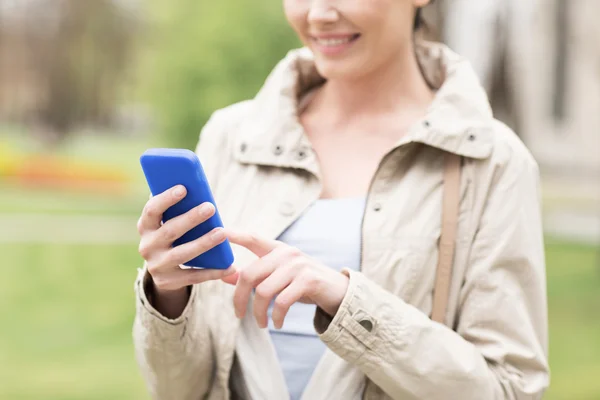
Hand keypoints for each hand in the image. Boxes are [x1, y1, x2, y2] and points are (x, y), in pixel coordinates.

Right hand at [137, 185, 235, 296]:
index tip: (184, 188)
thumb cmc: (173, 235)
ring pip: (182, 254)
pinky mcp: (168, 282)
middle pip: (170, 231)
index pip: (151, 210)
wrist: (163, 270)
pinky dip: (214, 272)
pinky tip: (231, 266)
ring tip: (222, 233)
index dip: (166, 199)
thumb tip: (198, 187)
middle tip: (211, 207)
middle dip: (191, 218)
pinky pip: (194, 276)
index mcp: (145, 227)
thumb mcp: (168, 222)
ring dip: (203, 243)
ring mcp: (157, 265)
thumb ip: (177, 208)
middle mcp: (147, 246)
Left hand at [223, 230, 349, 328]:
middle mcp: (286, 253)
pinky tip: (277, 323)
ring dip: (258, 313)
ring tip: (261, 323)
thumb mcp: (278, 277)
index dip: (234, 235)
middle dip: (239, 298)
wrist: (337, 291)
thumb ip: (253, 276)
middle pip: (250, 273)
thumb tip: (224, 276)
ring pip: (264, 291)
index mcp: (277, 249)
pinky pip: (282, 302)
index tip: (218, 231)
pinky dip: (276, 317)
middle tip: (238, 314)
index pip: (252, 238)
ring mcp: (298, 265)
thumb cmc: (303, 284)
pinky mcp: (308, 280)